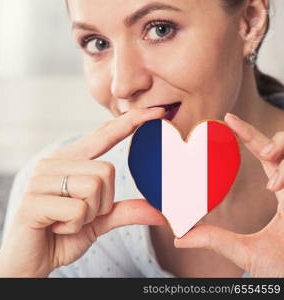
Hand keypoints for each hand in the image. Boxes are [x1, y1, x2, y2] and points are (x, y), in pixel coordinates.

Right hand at [0, 107, 167, 276]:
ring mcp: (39, 180)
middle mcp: (52, 163)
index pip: (102, 136)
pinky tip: (55, 228)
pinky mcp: (32, 201)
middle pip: (106, 172)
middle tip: (79, 216)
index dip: (129, 123)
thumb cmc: (61, 236)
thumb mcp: (98, 222)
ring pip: (93, 189)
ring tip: (65, 221)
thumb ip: (123, 211)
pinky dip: (73, 227)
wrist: (29, 262)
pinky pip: (77, 211)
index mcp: (67, 161)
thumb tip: (158, 211)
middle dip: (101, 203)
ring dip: (87, 216)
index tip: (157, 110)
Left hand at [174, 113, 283, 276]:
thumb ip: (213, 239)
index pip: (267, 156)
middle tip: (263, 153)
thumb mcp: (242, 252)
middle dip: (275, 140)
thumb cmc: (279, 273)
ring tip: (271, 176)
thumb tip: (178, 237)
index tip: (228, 118)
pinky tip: (278, 189)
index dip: (249, 134)